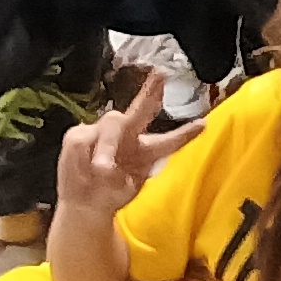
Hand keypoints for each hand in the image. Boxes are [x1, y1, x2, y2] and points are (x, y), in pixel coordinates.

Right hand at [53, 66, 202, 213]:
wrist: (83, 203)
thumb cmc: (110, 193)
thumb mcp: (125, 191)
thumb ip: (124, 181)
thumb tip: (114, 172)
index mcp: (145, 151)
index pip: (168, 141)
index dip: (184, 134)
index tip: (202, 125)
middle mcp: (127, 135)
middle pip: (140, 112)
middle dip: (150, 93)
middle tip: (160, 77)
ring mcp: (103, 132)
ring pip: (112, 124)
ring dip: (108, 146)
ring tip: (104, 168)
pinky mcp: (78, 135)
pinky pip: (83, 139)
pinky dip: (84, 154)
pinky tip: (84, 165)